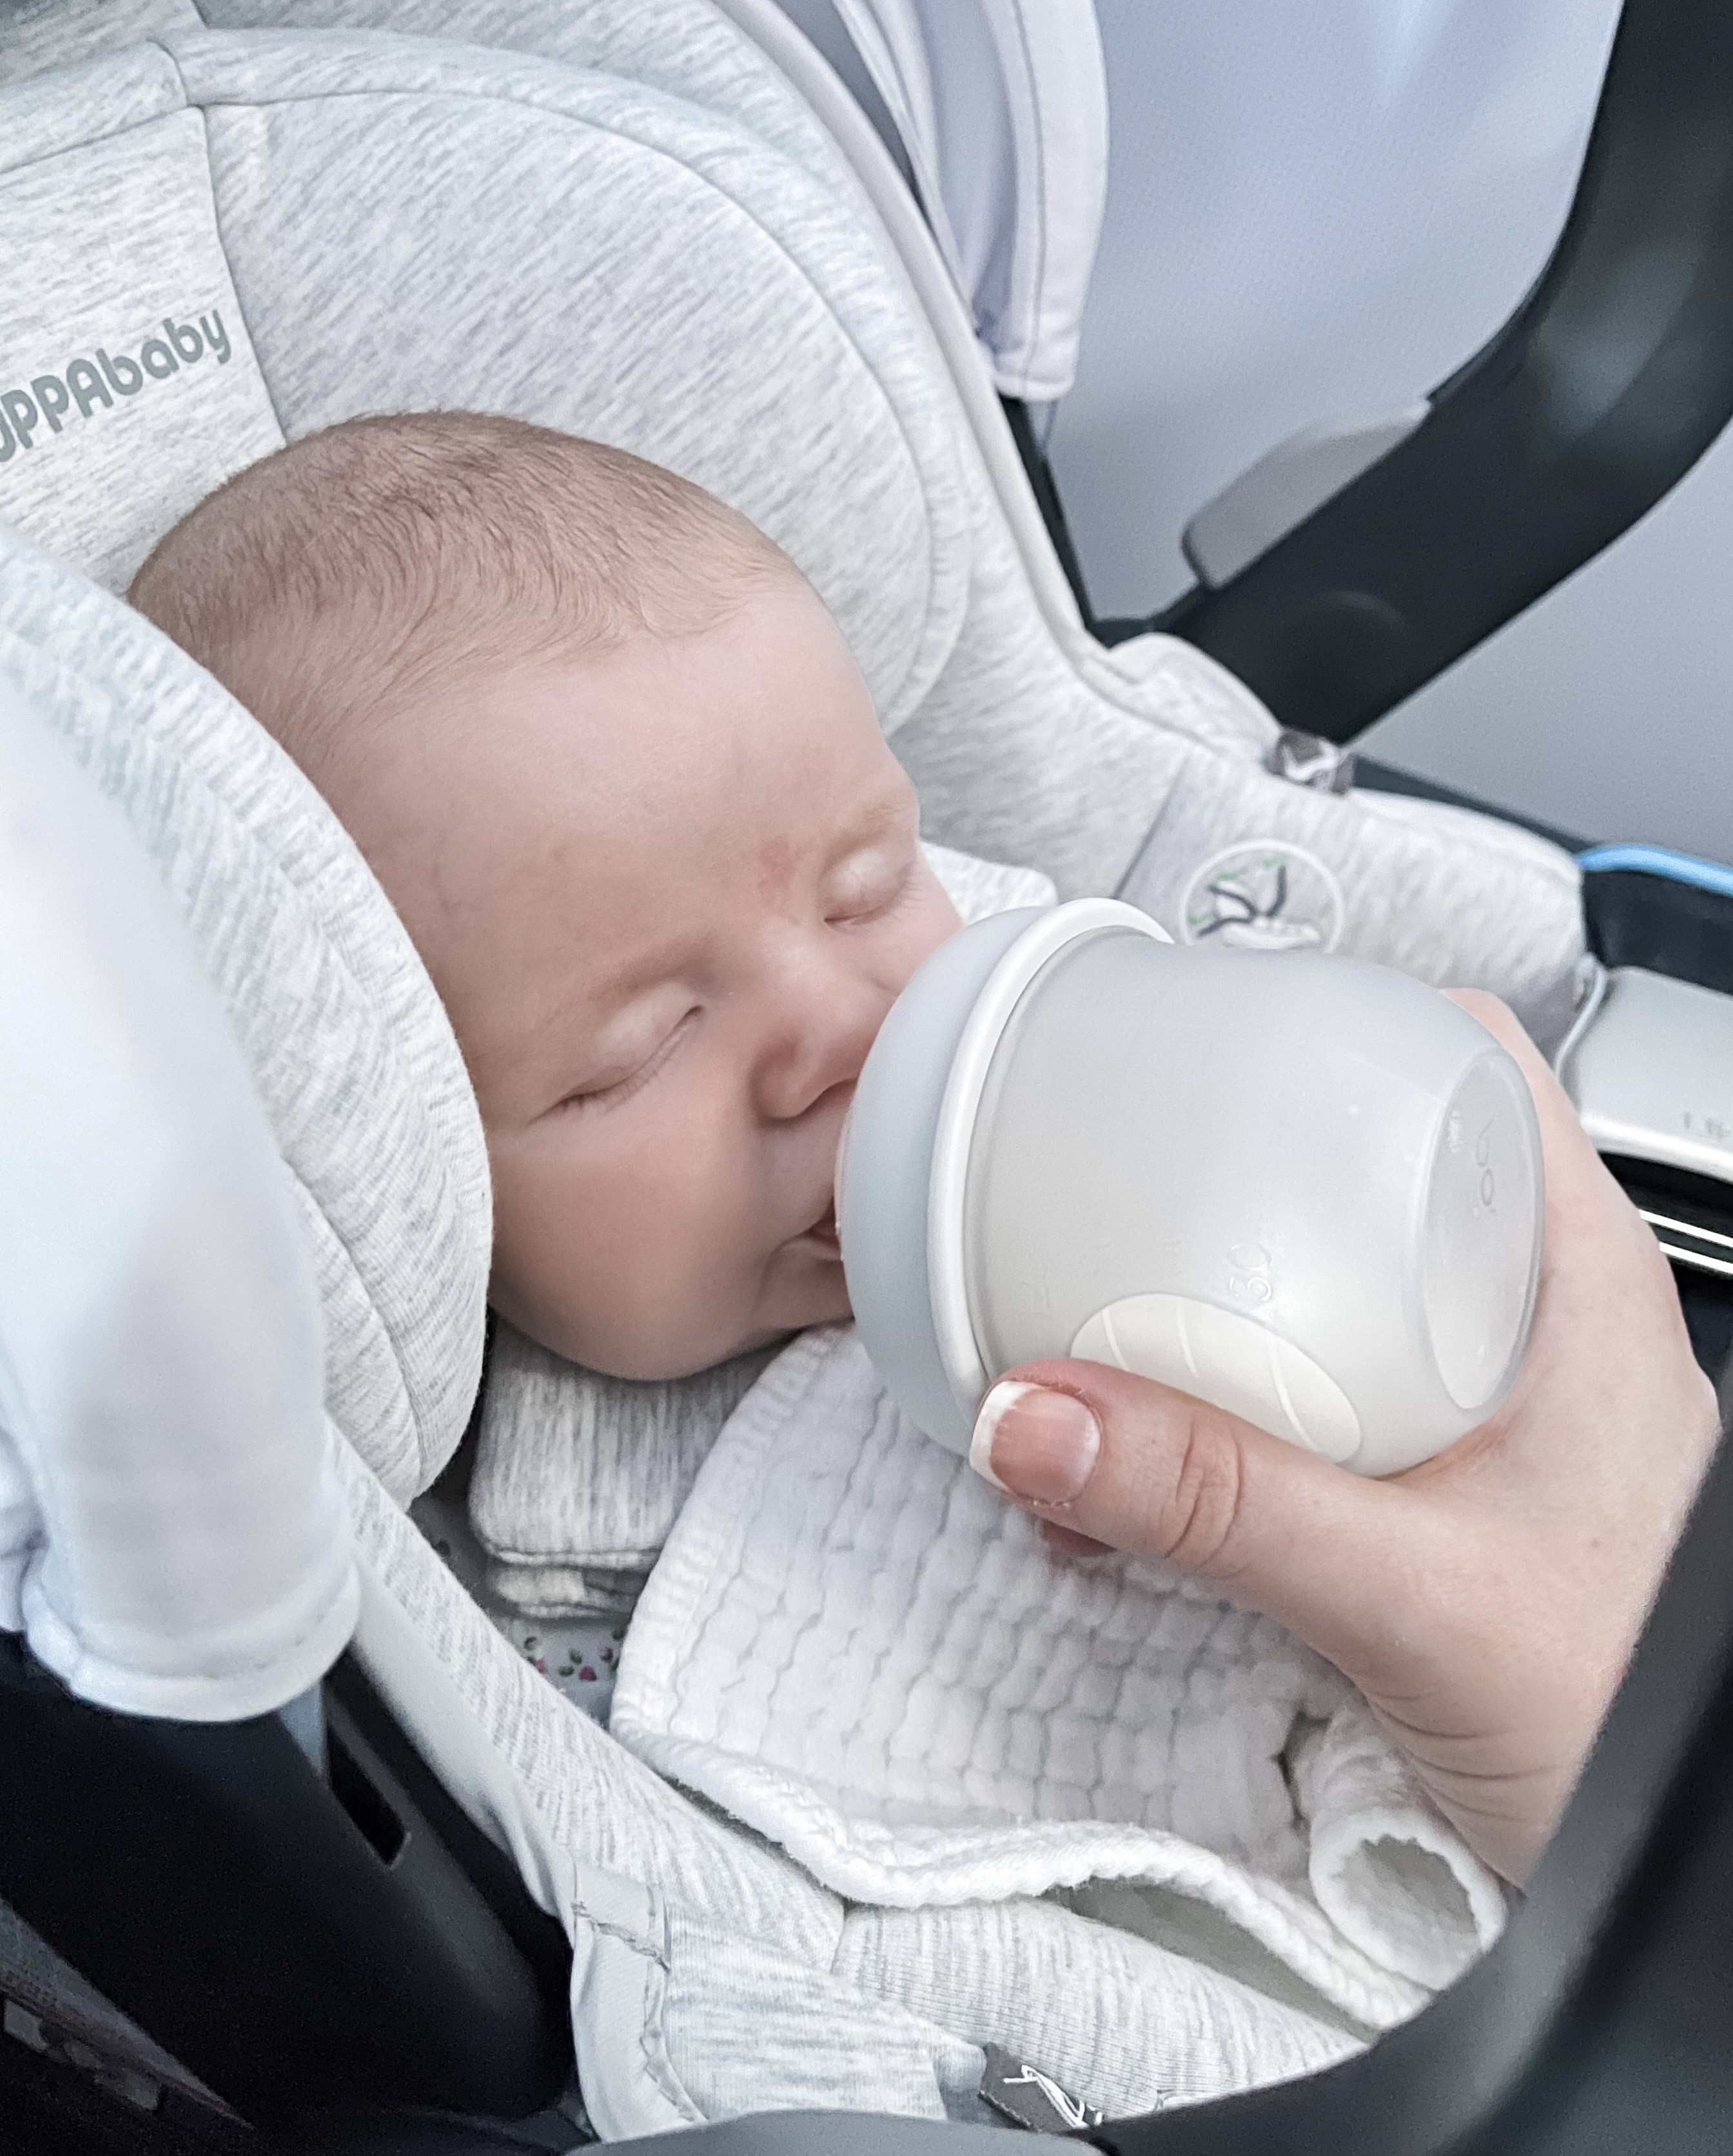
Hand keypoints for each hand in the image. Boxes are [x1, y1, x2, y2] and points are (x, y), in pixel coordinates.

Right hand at [967, 994, 1720, 1883]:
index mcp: (1577, 1283)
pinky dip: (1215, 1425)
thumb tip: (1044, 1411)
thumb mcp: (1414, 1592)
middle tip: (1112, 1171)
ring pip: (1329, 1294)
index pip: (1468, 1056)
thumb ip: (1219, 1506)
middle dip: (1230, 1166)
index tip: (1211, 1018)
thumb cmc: (1647, 1722)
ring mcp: (1486, 1418)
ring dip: (1205, 1311)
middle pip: (1368, 1167)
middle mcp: (1535, 1328)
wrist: (1680, 1884)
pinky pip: (1308, 1413)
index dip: (1341, 1006)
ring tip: (1091, 1329)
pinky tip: (1142, 1475)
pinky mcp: (1435, 1505)